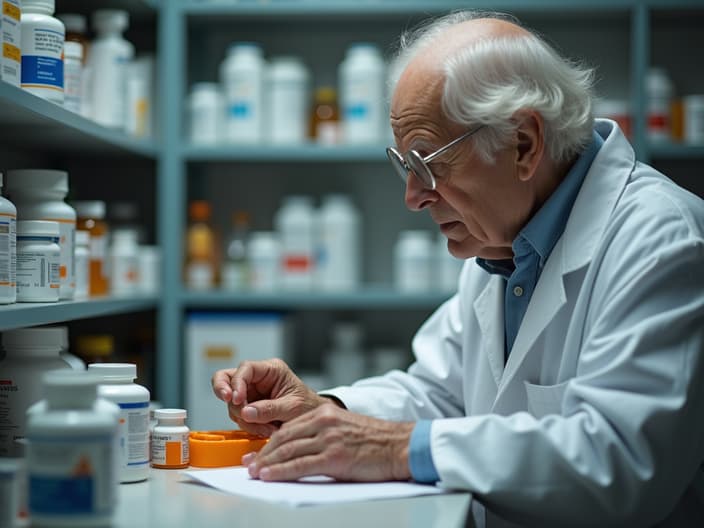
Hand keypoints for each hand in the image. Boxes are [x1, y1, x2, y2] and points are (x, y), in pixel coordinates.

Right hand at [211, 358, 330, 436]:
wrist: (314, 421)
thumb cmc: (308, 407)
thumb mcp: (292, 407)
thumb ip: (270, 409)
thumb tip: (246, 412)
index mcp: (271, 370)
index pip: (245, 368)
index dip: (237, 383)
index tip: (237, 399)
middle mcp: (258, 379)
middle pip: (227, 379)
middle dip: (228, 396)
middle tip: (236, 409)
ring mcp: (251, 393)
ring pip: (232, 403)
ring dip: (245, 419)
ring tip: (267, 428)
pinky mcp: (250, 408)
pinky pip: (239, 416)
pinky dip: (249, 426)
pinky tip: (264, 430)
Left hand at [243, 404, 413, 481]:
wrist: (401, 446)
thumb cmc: (377, 441)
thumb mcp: (345, 428)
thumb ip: (322, 434)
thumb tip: (300, 451)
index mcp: (325, 412)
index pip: (288, 428)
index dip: (269, 442)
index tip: (257, 454)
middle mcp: (324, 421)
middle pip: (284, 438)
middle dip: (263, 453)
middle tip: (249, 465)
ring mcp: (329, 438)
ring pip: (288, 451)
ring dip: (267, 463)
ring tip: (255, 473)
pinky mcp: (335, 456)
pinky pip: (300, 465)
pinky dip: (280, 472)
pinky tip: (269, 477)